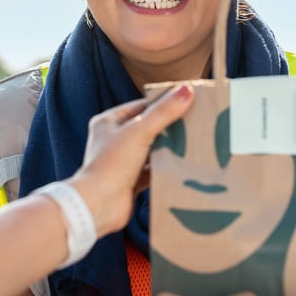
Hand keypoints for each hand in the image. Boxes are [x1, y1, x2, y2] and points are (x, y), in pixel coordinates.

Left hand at [70, 84, 193, 237]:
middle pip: (147, 128)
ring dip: (170, 148)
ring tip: (196, 142)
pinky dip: (166, 168)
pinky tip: (184, 165)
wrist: (98, 205)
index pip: (140, 107)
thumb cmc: (111, 164)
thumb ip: (163, 112)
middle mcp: (113, 140)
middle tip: (196, 121)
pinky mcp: (131, 181)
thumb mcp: (139, 132)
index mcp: (108, 122)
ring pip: (151, 150)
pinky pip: (153, 171)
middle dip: (170, 127)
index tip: (188, 101)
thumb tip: (186, 90)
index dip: (163, 103)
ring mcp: (122, 162)